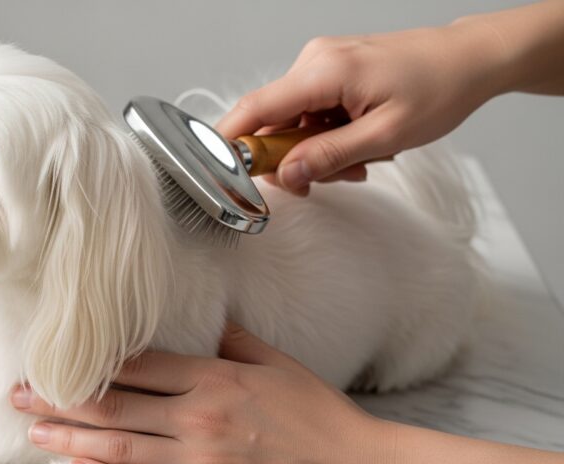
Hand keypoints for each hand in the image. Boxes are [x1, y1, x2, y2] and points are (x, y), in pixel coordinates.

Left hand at [9, 323, 390, 463]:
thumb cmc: (322, 416)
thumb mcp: (280, 365)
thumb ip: (236, 340)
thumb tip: (211, 315)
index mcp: (214, 377)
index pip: (137, 366)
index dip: (89, 365)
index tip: (55, 362)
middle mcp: (198, 416)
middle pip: (115, 405)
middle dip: (60, 401)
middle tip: (18, 397)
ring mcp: (200, 460)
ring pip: (120, 446)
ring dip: (71, 439)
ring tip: (33, 434)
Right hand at [215, 19, 511, 194]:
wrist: (471, 59)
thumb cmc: (439, 89)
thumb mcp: (386, 135)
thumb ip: (330, 156)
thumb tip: (288, 176)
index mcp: (325, 71)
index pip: (255, 109)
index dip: (230, 144)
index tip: (219, 174)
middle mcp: (314, 60)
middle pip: (272, 121)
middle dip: (295, 158)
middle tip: (336, 177)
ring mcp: (321, 62)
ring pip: (293, 121)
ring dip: (318, 149)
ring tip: (362, 159)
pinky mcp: (330, 69)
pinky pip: (310, 111)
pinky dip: (327, 134)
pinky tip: (358, 141)